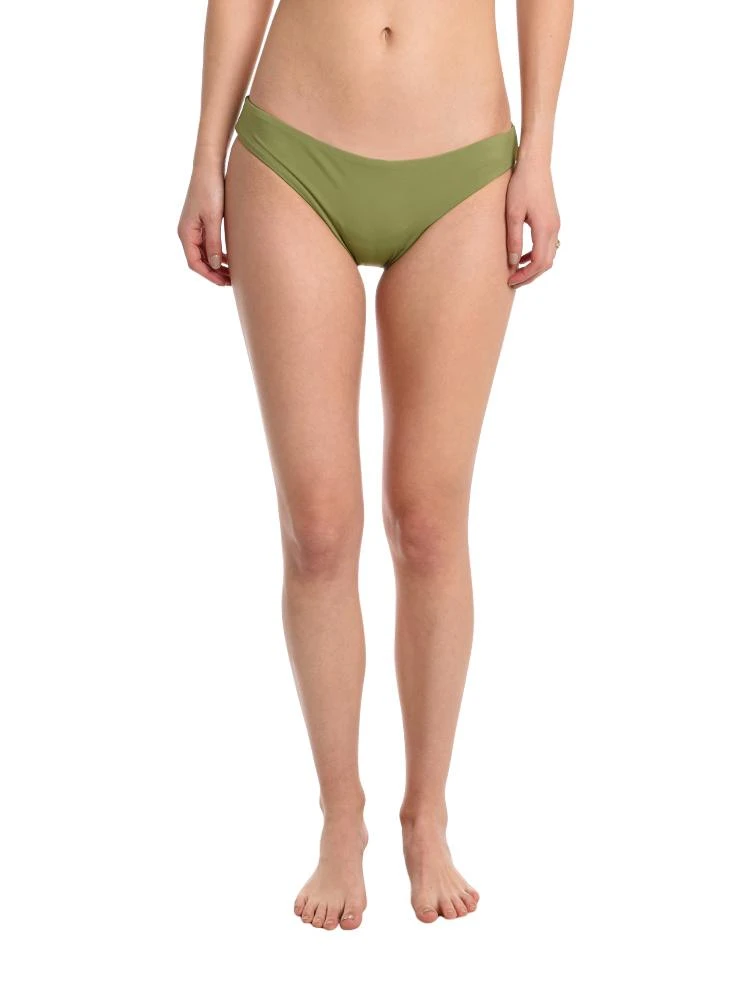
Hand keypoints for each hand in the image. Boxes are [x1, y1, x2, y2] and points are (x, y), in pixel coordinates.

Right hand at [177, 167, 230, 285]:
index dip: (209, 275)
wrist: (209, 167)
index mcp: (185, 232)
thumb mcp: (213, 218)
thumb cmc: (210, 189)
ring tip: (233, 273)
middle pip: (199, 261)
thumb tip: (215, 265)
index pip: (194, 263)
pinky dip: (217, 254)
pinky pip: (207, 245)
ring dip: (216, 265)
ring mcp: (193, 228)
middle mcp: (186, 232)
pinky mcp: (200, 223)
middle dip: (214, 273)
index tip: (224, 282)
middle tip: (232, 281)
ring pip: (204, 254)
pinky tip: (229, 258)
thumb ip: (214, 243)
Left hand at [505, 158, 559, 288]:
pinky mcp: (552, 220)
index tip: (510, 281)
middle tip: (512, 282)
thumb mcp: (512, 213)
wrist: (535, 163)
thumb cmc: (521, 185)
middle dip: (530, 276)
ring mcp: (555, 224)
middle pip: (546, 263)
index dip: (525, 276)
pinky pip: (548, 246)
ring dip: (534, 267)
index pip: (538, 263)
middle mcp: (554, 228)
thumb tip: (513, 263)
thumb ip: (513, 239)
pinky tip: (522, 257)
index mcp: (545, 228)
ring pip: (549, 256)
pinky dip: (537, 256)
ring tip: (516, 272)